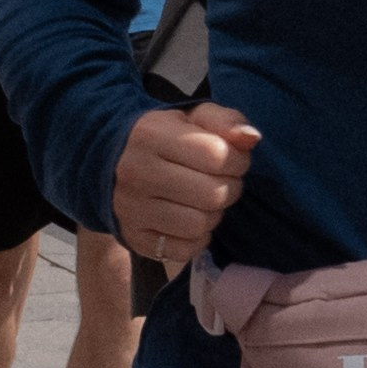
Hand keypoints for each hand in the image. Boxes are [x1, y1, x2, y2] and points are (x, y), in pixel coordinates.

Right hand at [113, 99, 259, 264]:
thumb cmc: (167, 138)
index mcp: (151, 134)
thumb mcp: (194, 118)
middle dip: (229, 188)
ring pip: (199, 224)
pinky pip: (185, 250)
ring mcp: (130, 208)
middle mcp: (135, 172)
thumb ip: (227, 121)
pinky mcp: (134, 238)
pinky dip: (196, 238)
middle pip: (212, 194)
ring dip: (213, 214)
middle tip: (221, 181)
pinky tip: (189, 218)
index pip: (217, 155)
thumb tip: (251, 138)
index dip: (237, 160)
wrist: (115, 164)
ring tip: (204, 200)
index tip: (232, 159)